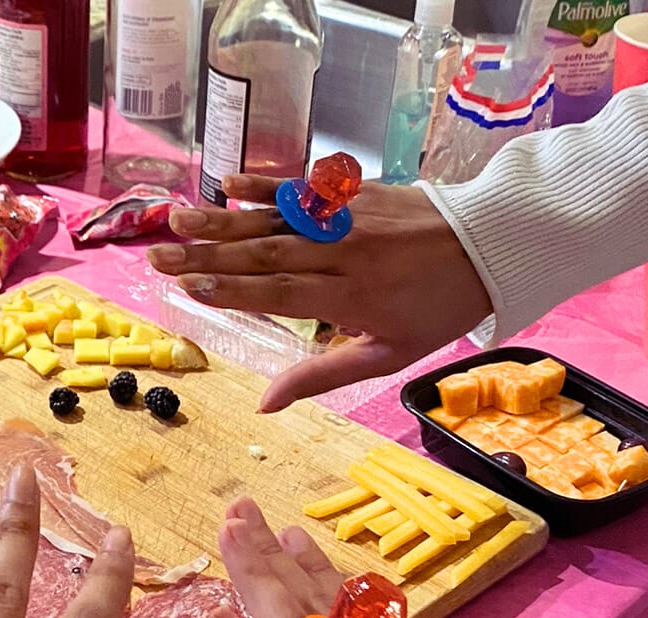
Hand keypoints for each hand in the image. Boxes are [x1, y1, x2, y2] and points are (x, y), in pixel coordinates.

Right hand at [148, 177, 491, 412]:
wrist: (490, 247)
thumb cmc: (435, 310)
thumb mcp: (386, 357)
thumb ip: (321, 375)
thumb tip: (264, 404)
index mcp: (351, 298)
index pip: (279, 293)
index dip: (231, 290)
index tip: (186, 288)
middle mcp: (343, 253)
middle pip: (264, 253)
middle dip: (206, 255)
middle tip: (156, 256)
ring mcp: (347, 218)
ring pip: (275, 219)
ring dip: (222, 218)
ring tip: (176, 217)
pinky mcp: (354, 192)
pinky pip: (304, 188)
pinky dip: (266, 185)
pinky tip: (229, 184)